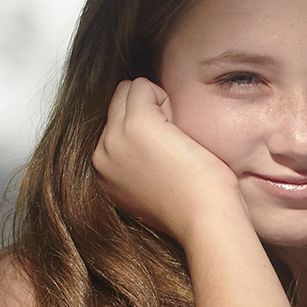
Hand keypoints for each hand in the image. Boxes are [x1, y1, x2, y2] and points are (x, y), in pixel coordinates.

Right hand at [91, 76, 243, 242]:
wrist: (205, 220)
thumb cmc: (192, 204)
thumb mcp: (151, 184)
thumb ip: (136, 162)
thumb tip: (143, 138)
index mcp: (104, 173)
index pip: (113, 125)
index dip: (144, 128)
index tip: (164, 156)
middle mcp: (101, 157)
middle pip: (117, 104)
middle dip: (146, 111)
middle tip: (172, 143)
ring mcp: (113, 140)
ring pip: (127, 91)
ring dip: (155, 105)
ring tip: (174, 139)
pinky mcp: (135, 125)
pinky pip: (142, 85)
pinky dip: (164, 98)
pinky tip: (178, 131)